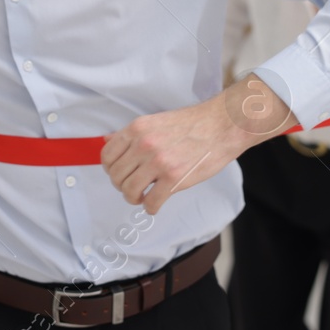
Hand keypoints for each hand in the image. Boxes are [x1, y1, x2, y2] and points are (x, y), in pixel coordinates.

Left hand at [102, 76, 297, 214]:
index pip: (107, 155)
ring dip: (134, 198)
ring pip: (129, 191)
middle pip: (116, 176)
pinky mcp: (174, 179)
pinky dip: (150, 208)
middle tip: (133, 187)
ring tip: (143, 196)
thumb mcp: (156, 121)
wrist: (221, 126)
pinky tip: (155, 203)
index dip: (111, 169)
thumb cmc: (192, 123)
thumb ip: (132, 134)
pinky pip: (151, 203)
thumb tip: (108, 139)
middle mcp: (144, 145)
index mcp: (137, 129)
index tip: (120, 174)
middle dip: (122, 186)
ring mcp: (158, 162)